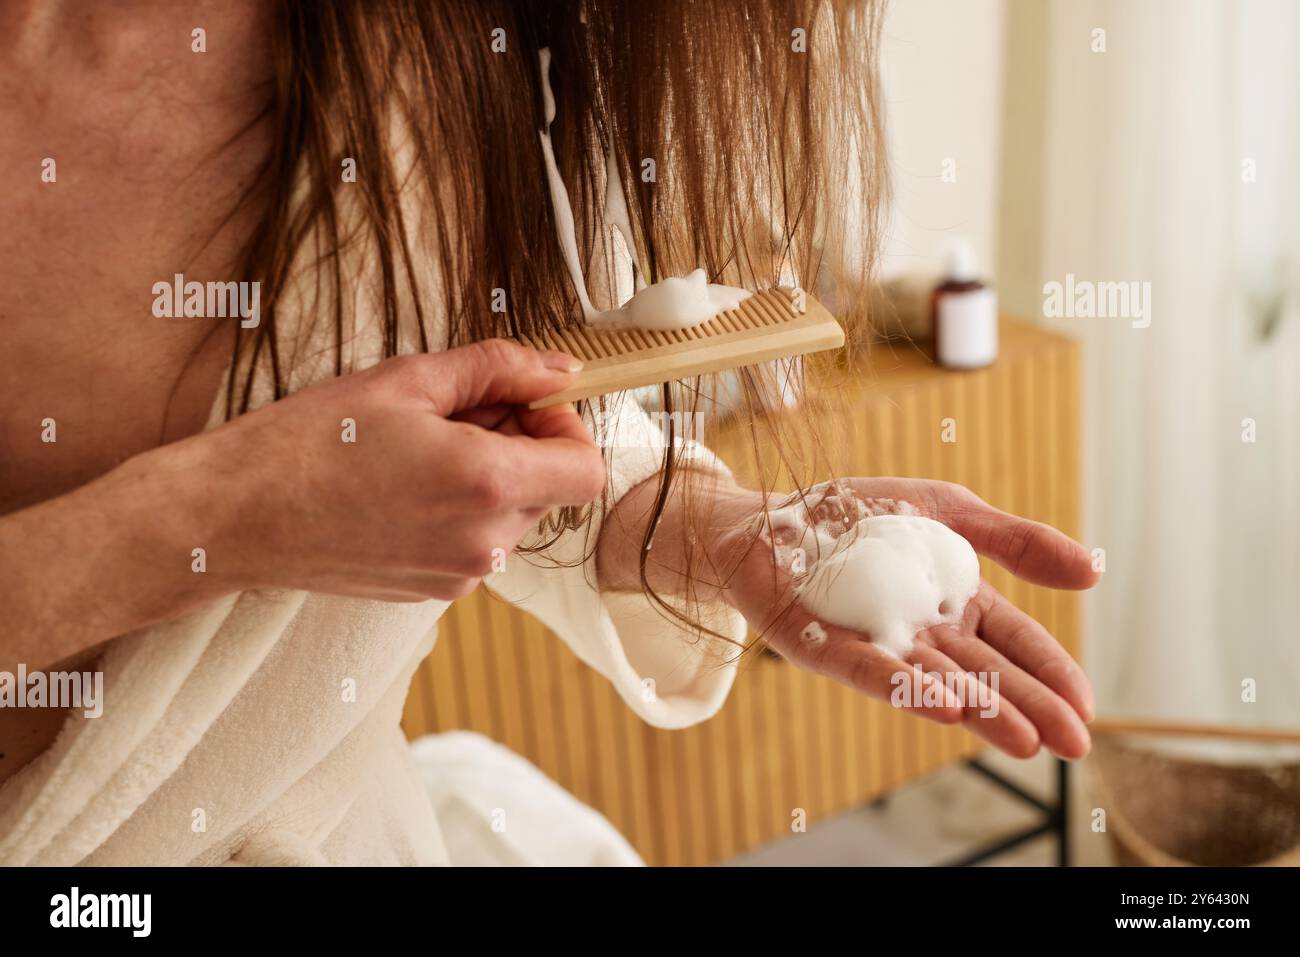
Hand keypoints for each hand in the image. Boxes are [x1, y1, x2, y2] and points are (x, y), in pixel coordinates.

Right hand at [164, 339, 604, 601]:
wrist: (235, 516)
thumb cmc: (309, 441)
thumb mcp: (408, 379)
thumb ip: (498, 368)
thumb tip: (558, 368)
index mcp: (485, 483)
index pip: (587, 468)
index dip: (567, 428)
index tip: (525, 404)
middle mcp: (483, 541)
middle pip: (553, 491)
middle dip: (524, 446)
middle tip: (460, 414)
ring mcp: (460, 576)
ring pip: (516, 518)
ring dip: (493, 478)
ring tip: (423, 449)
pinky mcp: (434, 592)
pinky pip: (479, 543)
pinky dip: (464, 511)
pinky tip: (407, 485)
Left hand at [715, 478, 1097, 758]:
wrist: (771, 513)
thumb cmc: (862, 514)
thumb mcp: (950, 511)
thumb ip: (1015, 540)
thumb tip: (1094, 570)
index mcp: (956, 604)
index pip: (1015, 644)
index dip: (1051, 674)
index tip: (1087, 710)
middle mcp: (921, 634)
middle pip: (984, 673)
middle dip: (1030, 708)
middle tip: (1073, 745)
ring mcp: (875, 643)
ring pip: (935, 681)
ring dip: (980, 709)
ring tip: (1023, 739)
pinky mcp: (824, 646)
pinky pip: (868, 669)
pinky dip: (905, 687)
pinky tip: (944, 708)